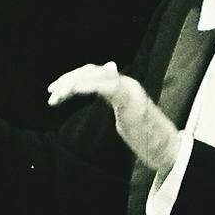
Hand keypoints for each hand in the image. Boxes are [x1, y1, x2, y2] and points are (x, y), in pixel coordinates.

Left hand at [47, 62, 179, 173]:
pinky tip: (74, 90)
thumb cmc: (143, 130)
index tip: (54, 88)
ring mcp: (130, 90)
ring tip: (58, 95)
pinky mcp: (132, 100)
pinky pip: (108, 87)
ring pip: (98, 77)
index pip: (92, 72)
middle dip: (69, 80)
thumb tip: (109, 71)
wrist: (162, 143)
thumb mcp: (122, 109)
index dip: (72, 76)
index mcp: (122, 84)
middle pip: (92, 71)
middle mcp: (126, 83)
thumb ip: (113, 92)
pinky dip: (90, 85)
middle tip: (52, 92)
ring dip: (74, 84)